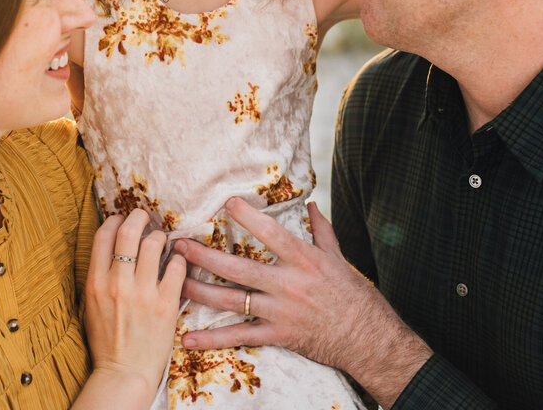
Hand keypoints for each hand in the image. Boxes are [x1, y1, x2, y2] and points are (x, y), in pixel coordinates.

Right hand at [81, 208, 185, 402]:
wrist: (124, 373)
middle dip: (138, 216)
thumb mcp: (91, 304)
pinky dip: (178, 259)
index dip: (114, 220)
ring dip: (159, 237)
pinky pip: (176, 267)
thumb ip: (100, 275)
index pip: (103, 235)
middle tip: (145, 216)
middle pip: (128, 231)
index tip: (122, 219)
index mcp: (95, 283)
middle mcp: (118, 284)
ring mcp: (143, 293)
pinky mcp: (165, 304)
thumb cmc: (107, 340)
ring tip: (161, 241)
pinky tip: (176, 263)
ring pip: (154, 243)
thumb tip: (113, 246)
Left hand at [172, 199, 429, 407]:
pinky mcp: (277, 335)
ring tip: (174, 282)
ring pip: (231, 300)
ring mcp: (280, 311)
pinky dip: (212, 340)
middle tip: (180, 246)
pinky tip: (188, 339)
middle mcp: (288, 283)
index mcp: (303, 258)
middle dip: (205, 256)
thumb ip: (321, 230)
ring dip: (199, 292)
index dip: (247, 216)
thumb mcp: (339, 257)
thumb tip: (311, 204)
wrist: (368, 339)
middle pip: (238, 267)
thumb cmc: (354, 295)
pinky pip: (239, 337)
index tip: (226, 202)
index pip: (270, 232)